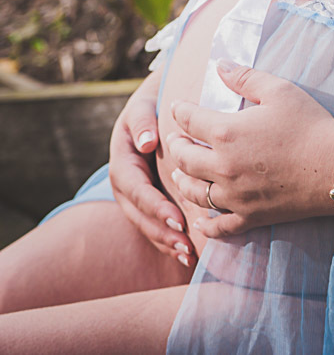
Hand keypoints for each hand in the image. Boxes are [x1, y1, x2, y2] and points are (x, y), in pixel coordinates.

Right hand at [109, 71, 195, 266]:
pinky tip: (187, 253)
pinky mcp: (150, 199)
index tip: (176, 218)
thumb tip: (147, 142)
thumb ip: (143, 121)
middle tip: (185, 245)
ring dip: (165, 241)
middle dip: (161, 231)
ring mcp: (136, 192)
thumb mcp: (144, 105)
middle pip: (139, 212)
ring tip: (188, 254)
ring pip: (146, 222)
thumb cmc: (154, 101)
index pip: (135, 187)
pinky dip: (168, 239)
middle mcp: (126, 180)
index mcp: (123, 158)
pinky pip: (156, 222)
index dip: (154, 205)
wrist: (159, 101)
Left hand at [166, 62, 333, 239]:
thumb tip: (219, 64)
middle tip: (175, 139)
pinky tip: (202, 220)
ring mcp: (235, 196)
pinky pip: (219, 227)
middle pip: (184, 159)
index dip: (180, 111)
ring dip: (182, 181)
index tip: (177, 107)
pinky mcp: (250, 216)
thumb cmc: (309, 124)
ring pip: (194, 192)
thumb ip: (245, 77)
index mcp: (226, 133)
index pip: (189, 120)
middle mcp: (223, 167)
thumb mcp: (279, 90)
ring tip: (179, 174)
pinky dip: (206, 225)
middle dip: (176, 146)